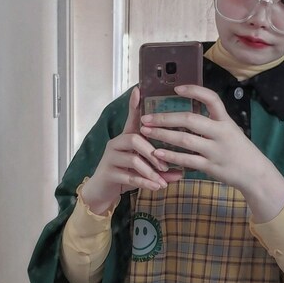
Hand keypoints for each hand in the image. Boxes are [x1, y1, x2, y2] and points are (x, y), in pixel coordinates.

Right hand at [80, 87, 182, 214]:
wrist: (102, 192)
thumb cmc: (125, 176)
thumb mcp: (144, 171)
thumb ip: (161, 170)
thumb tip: (181, 173)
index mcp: (125, 138)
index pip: (131, 119)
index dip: (134, 105)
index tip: (138, 89)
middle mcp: (116, 143)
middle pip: (134, 138)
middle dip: (153, 152)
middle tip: (166, 165)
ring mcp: (110, 158)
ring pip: (133, 158)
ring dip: (150, 171)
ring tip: (162, 181)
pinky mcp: (108, 173)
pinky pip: (128, 176)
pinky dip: (145, 182)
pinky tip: (156, 187)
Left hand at [139, 84, 283, 221]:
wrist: (255, 173)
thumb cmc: (239, 150)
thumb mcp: (230, 130)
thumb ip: (213, 122)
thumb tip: (188, 113)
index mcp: (226, 120)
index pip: (211, 99)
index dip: (194, 91)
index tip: (176, 88)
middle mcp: (221, 133)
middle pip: (190, 119)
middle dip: (165, 118)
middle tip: (147, 117)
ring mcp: (215, 150)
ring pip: (185, 140)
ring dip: (162, 135)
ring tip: (145, 132)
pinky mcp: (211, 166)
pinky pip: (187, 160)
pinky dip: (171, 156)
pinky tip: (157, 153)